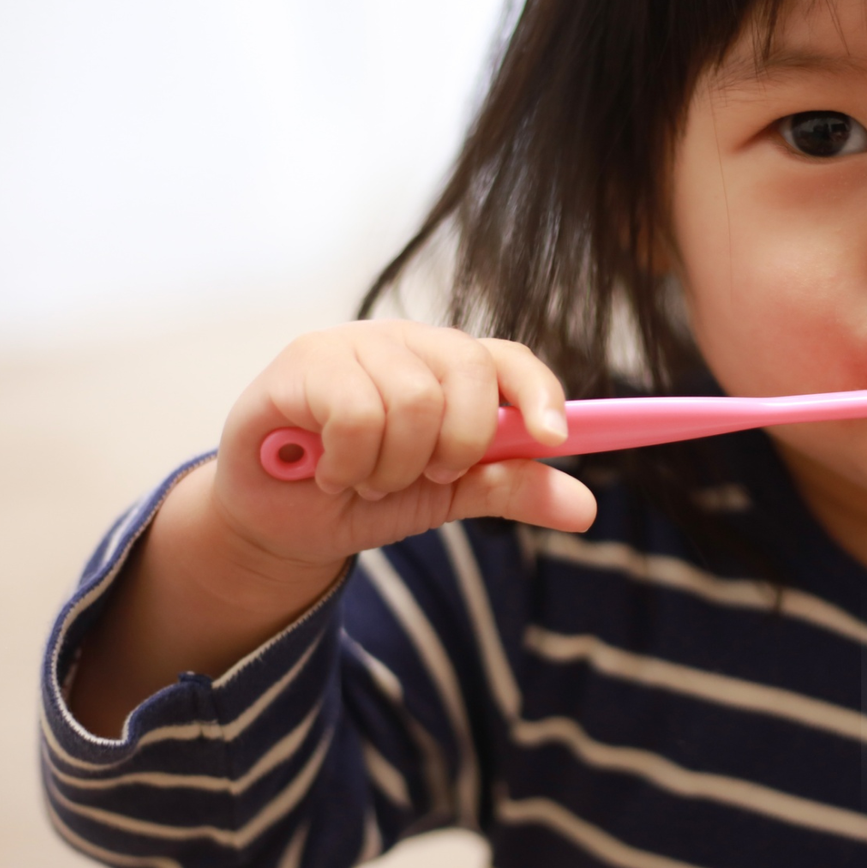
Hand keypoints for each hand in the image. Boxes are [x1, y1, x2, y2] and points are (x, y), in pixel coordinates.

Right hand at [213, 320, 597, 572]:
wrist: (281, 524)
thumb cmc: (362, 495)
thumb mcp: (446, 498)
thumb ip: (507, 487)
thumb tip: (585, 507)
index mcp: (448, 367)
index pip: (509, 359)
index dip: (539, 391)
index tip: (554, 437)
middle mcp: (407, 343)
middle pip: (470, 371)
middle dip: (458, 446)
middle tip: (426, 476)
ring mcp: (354, 343)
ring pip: (415, 401)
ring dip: (393, 466)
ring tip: (365, 478)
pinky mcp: (304, 359)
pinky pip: (358, 412)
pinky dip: (351, 462)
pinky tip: (328, 469)